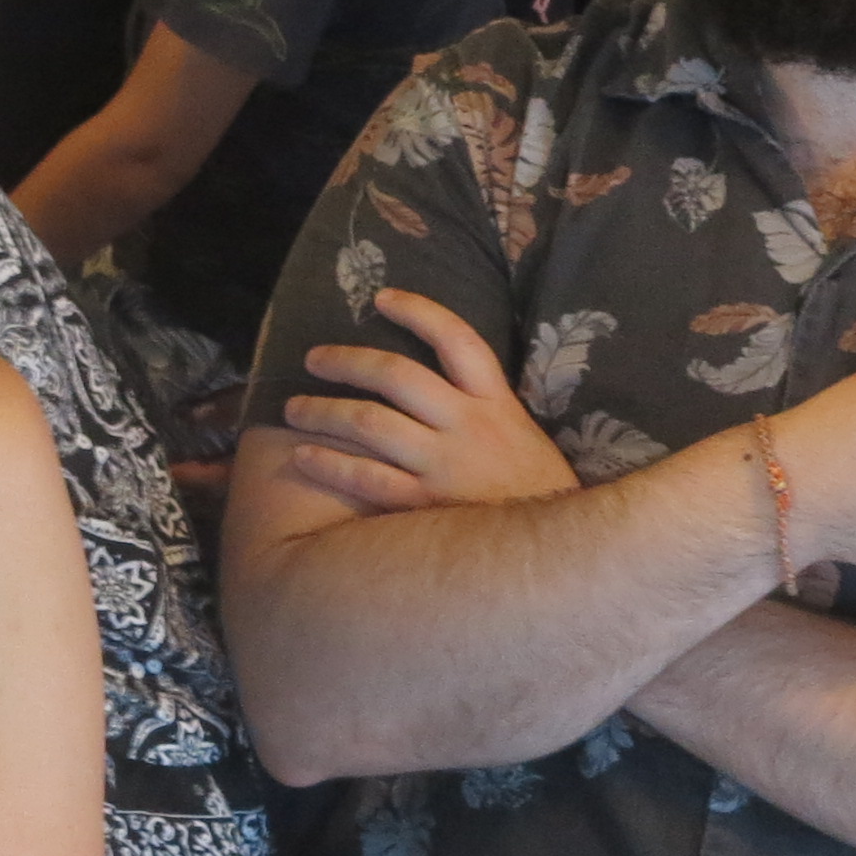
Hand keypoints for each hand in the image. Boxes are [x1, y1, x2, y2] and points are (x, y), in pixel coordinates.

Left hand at [276, 288, 577, 512]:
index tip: (381, 299)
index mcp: (498, 404)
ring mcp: (445, 466)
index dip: (418, 311)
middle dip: (347, 361)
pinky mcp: (426, 506)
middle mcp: (469, 427)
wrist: (561, 556)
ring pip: (370, 422)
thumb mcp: (522, 435)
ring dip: (323, 411)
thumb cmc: (536, 492)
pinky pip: (367, 478)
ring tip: (293, 409)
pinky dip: (330, 464)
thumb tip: (434, 373)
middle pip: (396, 375)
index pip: (458, 340)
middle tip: (313, 359)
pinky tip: (303, 456)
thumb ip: (483, 405)